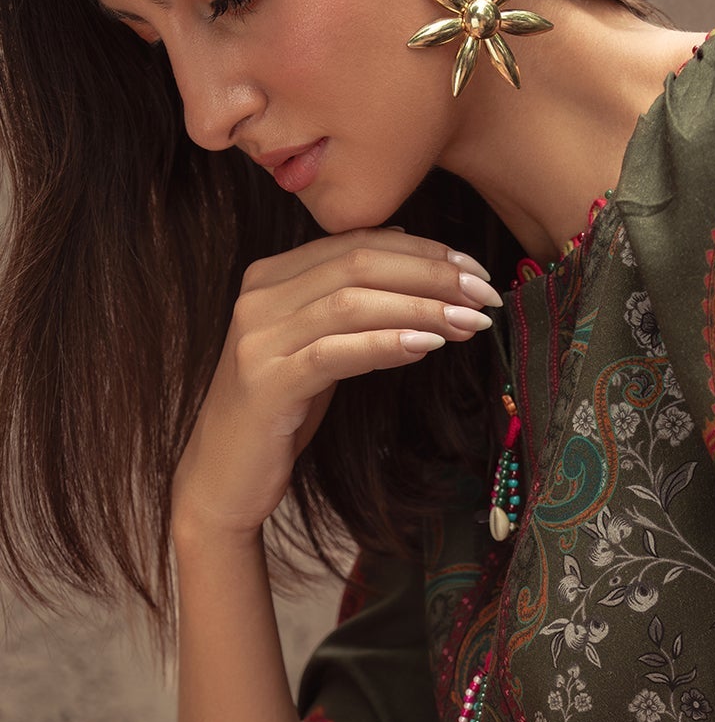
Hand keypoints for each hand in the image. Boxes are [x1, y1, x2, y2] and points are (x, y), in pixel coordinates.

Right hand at [170, 227, 502, 543]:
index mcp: (271, 276)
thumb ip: (349, 303)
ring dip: (420, 308)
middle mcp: (259, 296)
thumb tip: (409, 250)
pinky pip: (335, 352)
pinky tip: (427, 347)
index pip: (357, 243)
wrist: (222, 477)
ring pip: (350, 302)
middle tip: (485, 294)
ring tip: (470, 323)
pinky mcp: (266, 382)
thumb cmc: (281, 412)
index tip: (475, 269)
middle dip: (431, 274)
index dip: (423, 251)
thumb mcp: (318, 347)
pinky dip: (385, 344)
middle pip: (359, 263)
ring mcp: (258, 338)